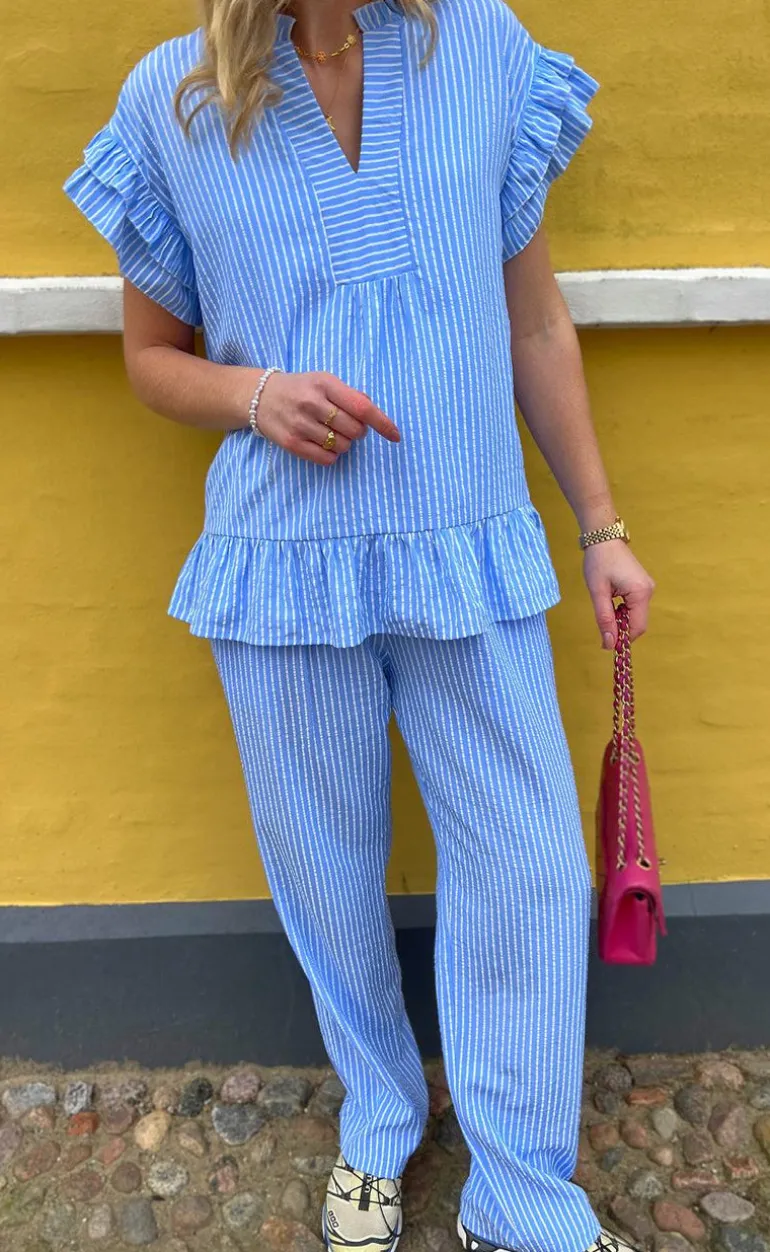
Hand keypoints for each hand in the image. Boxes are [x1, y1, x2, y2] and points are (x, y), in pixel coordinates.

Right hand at [252, 370, 399, 463]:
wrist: (260, 397)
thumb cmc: (301, 389)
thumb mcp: (324, 381)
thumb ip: (350, 395)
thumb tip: (373, 411)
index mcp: (325, 384)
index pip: (362, 407)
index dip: (382, 423)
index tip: (395, 435)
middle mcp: (312, 403)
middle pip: (355, 431)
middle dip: (358, 432)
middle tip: (345, 425)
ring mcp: (301, 424)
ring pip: (342, 446)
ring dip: (343, 443)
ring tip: (330, 432)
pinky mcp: (292, 443)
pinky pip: (327, 459)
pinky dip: (331, 454)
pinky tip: (322, 443)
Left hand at [583, 540, 654, 648]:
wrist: (603, 538)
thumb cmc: (599, 561)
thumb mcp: (598, 592)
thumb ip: (604, 618)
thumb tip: (609, 643)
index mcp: (640, 593)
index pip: (637, 627)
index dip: (623, 639)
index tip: (606, 644)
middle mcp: (648, 591)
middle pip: (638, 623)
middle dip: (621, 630)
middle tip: (602, 627)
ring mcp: (647, 588)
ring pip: (636, 616)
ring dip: (621, 621)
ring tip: (604, 609)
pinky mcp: (642, 586)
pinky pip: (635, 607)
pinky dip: (623, 612)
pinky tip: (610, 604)